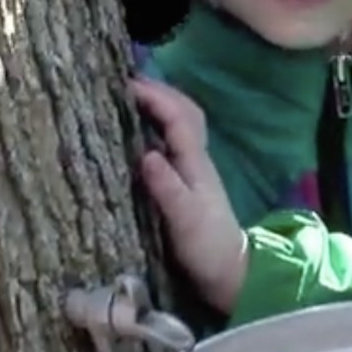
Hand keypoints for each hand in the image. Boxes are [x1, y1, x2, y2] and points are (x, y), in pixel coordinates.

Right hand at [129, 77, 246, 310]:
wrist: (227, 270)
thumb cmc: (206, 246)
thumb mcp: (184, 219)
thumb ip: (167, 188)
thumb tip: (146, 154)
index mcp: (195, 162)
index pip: (179, 116)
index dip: (155, 96)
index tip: (125, 84)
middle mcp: (195, 159)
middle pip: (183, 112)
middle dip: (158, 92)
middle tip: (123, 81)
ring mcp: (191, 169)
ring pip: (179, 125)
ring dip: (158, 105)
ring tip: (127, 97)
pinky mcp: (184, 182)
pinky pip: (170, 142)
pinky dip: (155, 127)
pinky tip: (136, 132)